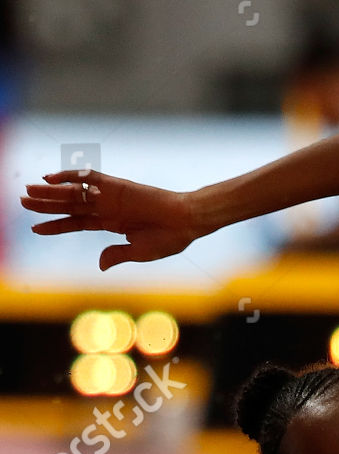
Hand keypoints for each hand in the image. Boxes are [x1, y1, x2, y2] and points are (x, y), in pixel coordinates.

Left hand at [21, 169, 202, 270]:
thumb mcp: (140, 253)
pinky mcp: (117, 186)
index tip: (35, 227)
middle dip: (46, 204)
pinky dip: (71, 176)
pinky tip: (52, 177)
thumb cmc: (169, 239)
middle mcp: (107, 208)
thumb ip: (117, 255)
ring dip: (51, 191)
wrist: (187, 221)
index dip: (55, 225)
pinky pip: (89, 178)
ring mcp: (110, 196)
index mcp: (111, 224)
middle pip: (69, 206)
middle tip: (22, 200)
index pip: (76, 223)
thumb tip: (99, 265)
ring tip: (29, 190)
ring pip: (73, 192)